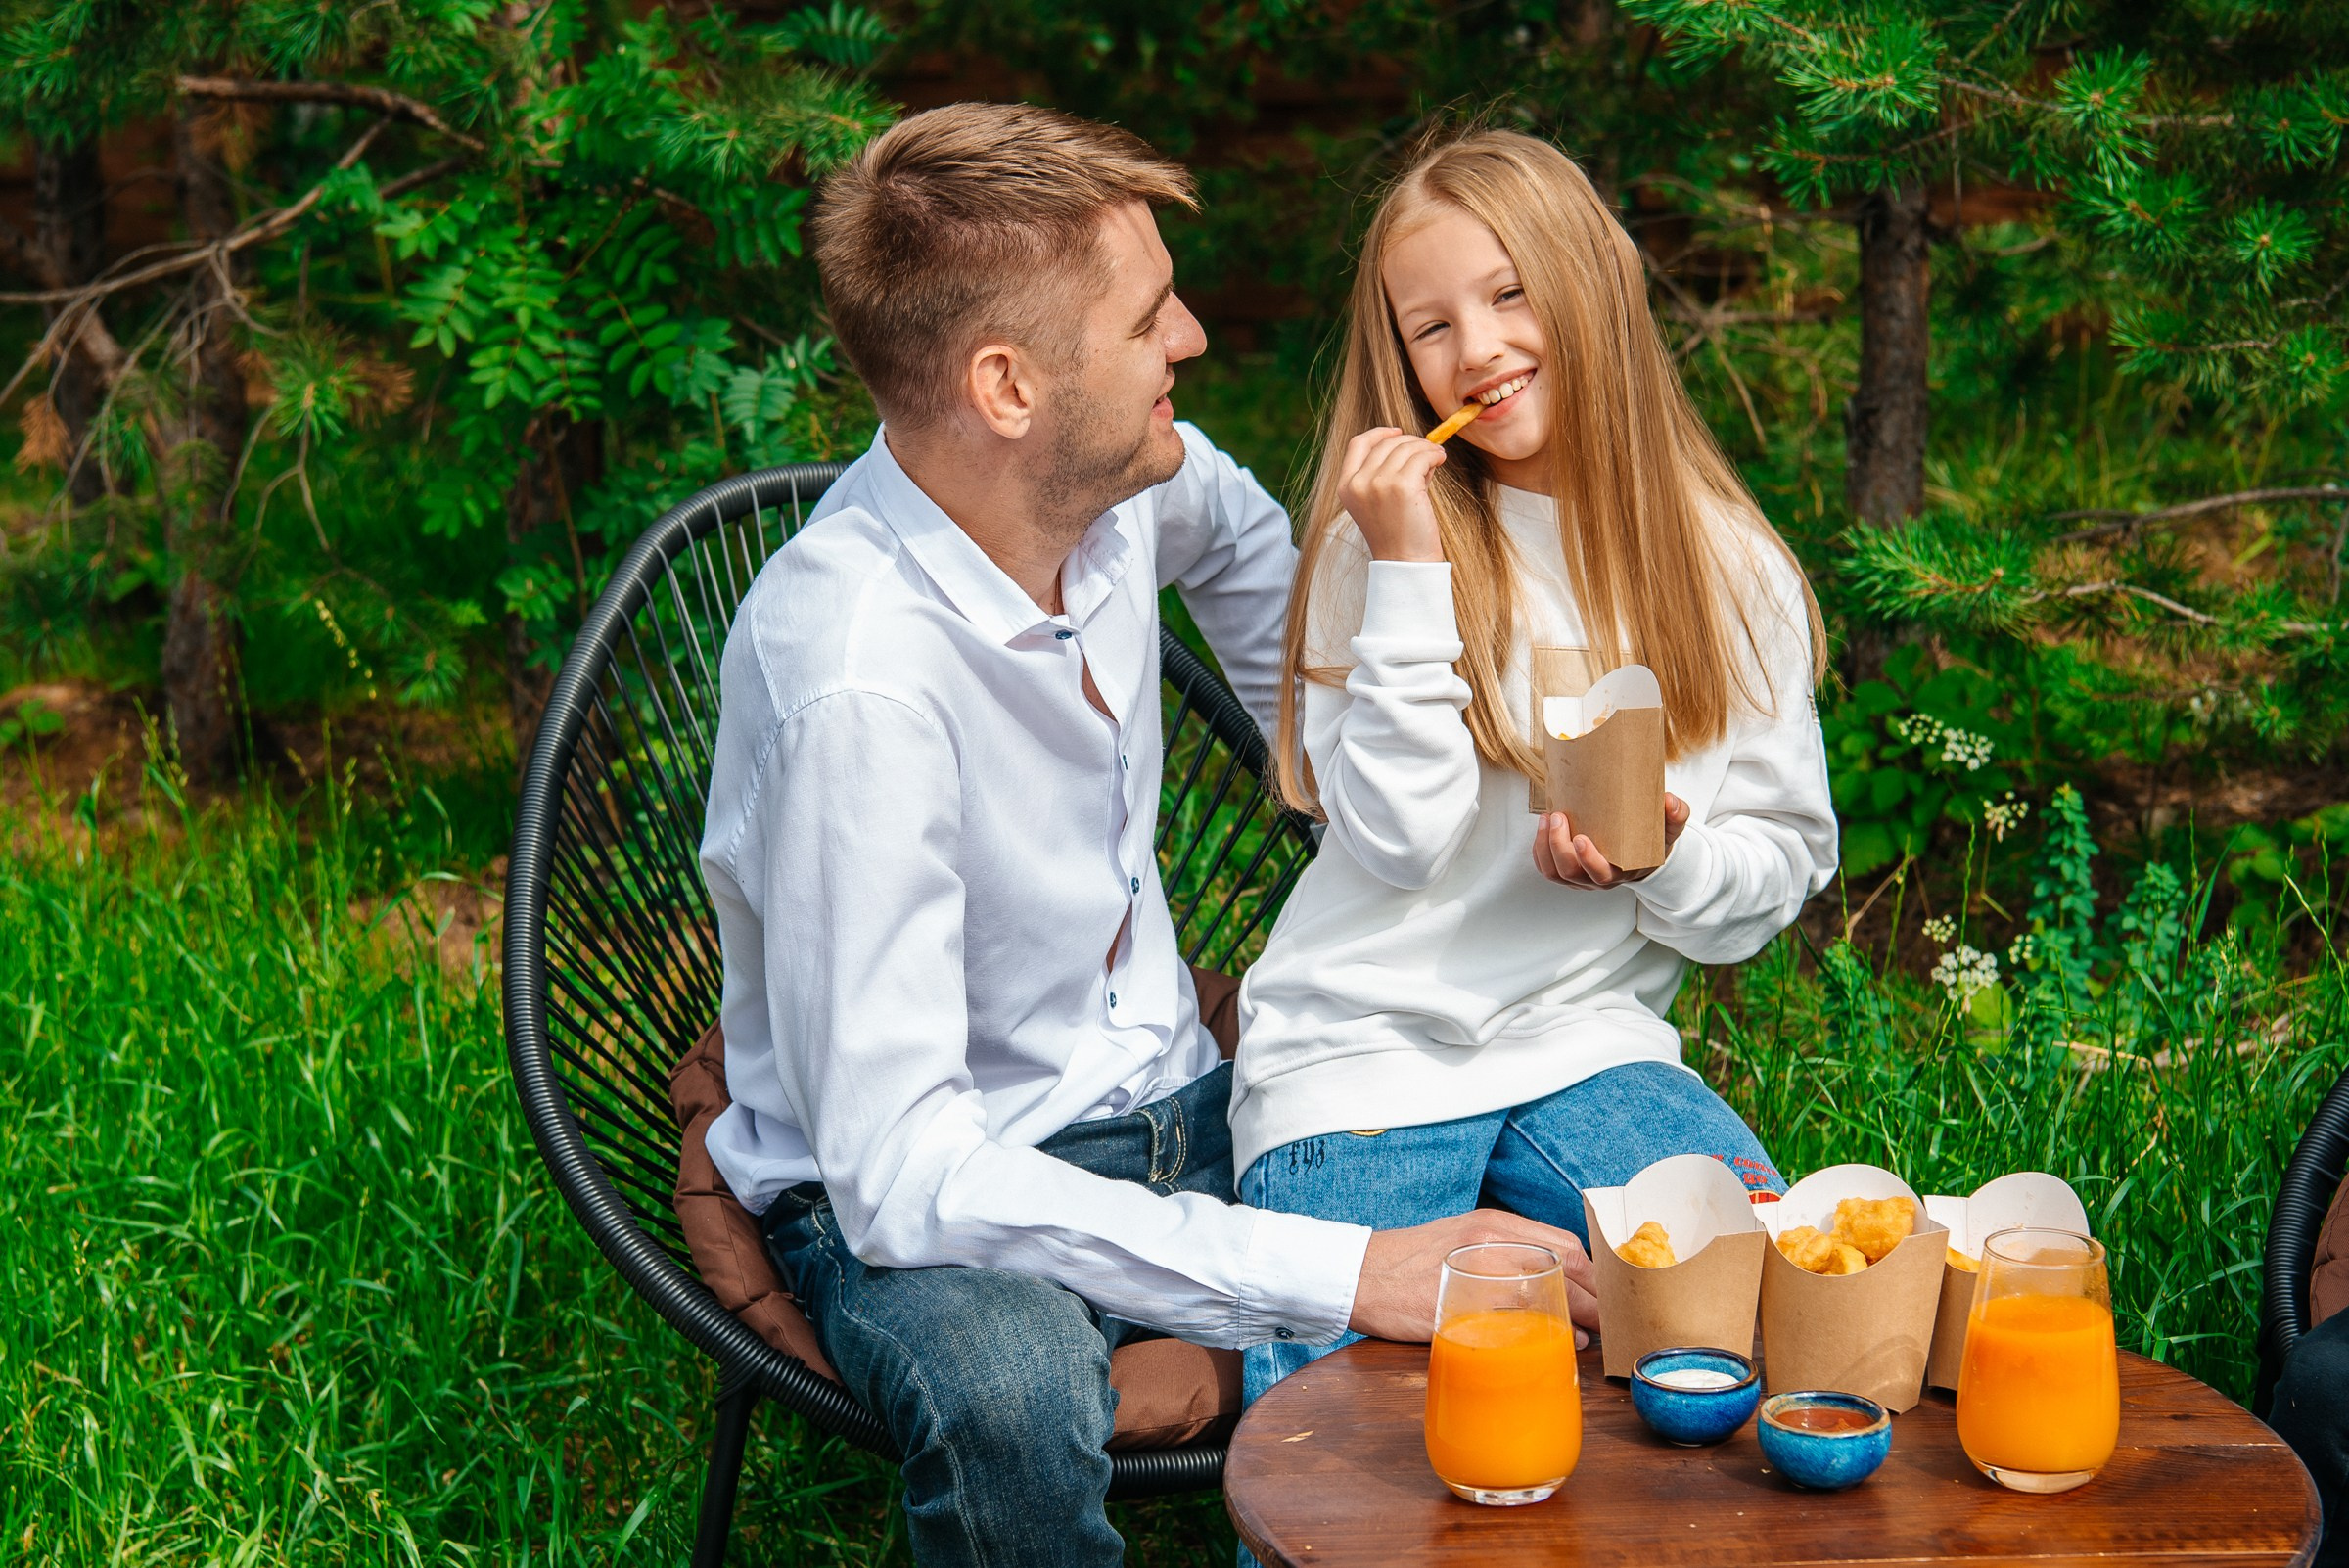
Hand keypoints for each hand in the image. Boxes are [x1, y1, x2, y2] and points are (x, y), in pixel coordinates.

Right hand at [1335, 426, 1447, 562]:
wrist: (1405, 562)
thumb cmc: (1396, 533)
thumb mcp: (1377, 501)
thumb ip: (1383, 472)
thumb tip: (1409, 443)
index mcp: (1346, 486)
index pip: (1358, 443)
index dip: (1380, 433)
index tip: (1398, 432)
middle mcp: (1358, 483)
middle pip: (1387, 443)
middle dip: (1410, 443)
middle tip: (1426, 453)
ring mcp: (1379, 483)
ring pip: (1407, 447)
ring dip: (1426, 449)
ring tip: (1435, 459)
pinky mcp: (1402, 486)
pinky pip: (1423, 456)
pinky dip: (1435, 454)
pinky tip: (1440, 461)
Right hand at [1348, 1208, 1598, 1345]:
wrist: (1359, 1274)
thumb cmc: (1409, 1264)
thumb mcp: (1460, 1242)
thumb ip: (1501, 1255)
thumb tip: (1549, 1286)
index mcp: (1493, 1224)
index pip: (1563, 1243)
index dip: (1594, 1272)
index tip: (1608, 1296)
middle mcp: (1491, 1240)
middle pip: (1566, 1264)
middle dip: (1599, 1295)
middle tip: (1615, 1322)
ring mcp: (1479, 1270)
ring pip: (1550, 1289)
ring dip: (1584, 1314)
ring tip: (1598, 1335)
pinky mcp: (1464, 1303)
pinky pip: (1518, 1317)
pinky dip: (1549, 1330)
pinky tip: (1561, 1342)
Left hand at [1532, 793, 1689, 887]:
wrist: (1640, 855)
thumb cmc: (1651, 841)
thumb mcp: (1668, 829)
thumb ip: (1676, 816)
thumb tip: (1670, 801)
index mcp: (1621, 873)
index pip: (1601, 875)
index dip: (1588, 860)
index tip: (1580, 838)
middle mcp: (1598, 880)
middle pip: (1570, 873)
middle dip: (1559, 846)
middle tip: (1558, 817)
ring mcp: (1580, 878)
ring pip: (1554, 872)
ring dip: (1544, 846)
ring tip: (1546, 818)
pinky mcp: (1566, 872)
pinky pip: (1546, 868)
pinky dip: (1539, 850)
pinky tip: (1542, 827)